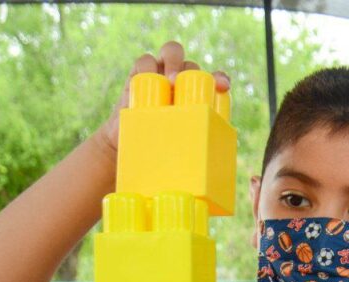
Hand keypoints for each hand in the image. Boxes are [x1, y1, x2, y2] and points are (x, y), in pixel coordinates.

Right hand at [97, 41, 230, 154]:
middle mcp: (181, 81)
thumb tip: (217, 163)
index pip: (214, 79)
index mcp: (196, 95)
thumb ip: (193, 144)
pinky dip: (147, 66)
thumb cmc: (154, 148)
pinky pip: (144, 60)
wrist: (126, 144)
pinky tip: (147, 77)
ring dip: (174, 62)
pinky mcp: (139, 73)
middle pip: (192, 65)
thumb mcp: (176, 146)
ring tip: (170, 81)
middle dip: (193, 70)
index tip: (222, 87)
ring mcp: (161, 73)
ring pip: (172, 52)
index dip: (220, 78)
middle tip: (187, 88)